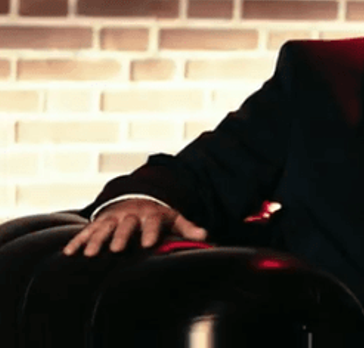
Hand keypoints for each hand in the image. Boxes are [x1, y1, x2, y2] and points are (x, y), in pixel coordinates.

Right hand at [62, 199, 206, 256]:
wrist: (138, 198)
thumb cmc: (158, 215)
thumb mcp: (174, 218)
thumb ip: (188, 228)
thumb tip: (206, 237)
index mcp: (151, 214)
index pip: (152, 223)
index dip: (151, 232)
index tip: (149, 244)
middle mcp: (131, 215)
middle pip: (126, 225)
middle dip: (122, 236)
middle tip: (118, 249)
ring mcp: (114, 218)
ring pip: (104, 228)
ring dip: (97, 240)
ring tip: (91, 254)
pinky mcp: (100, 222)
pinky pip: (87, 231)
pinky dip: (78, 241)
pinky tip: (69, 253)